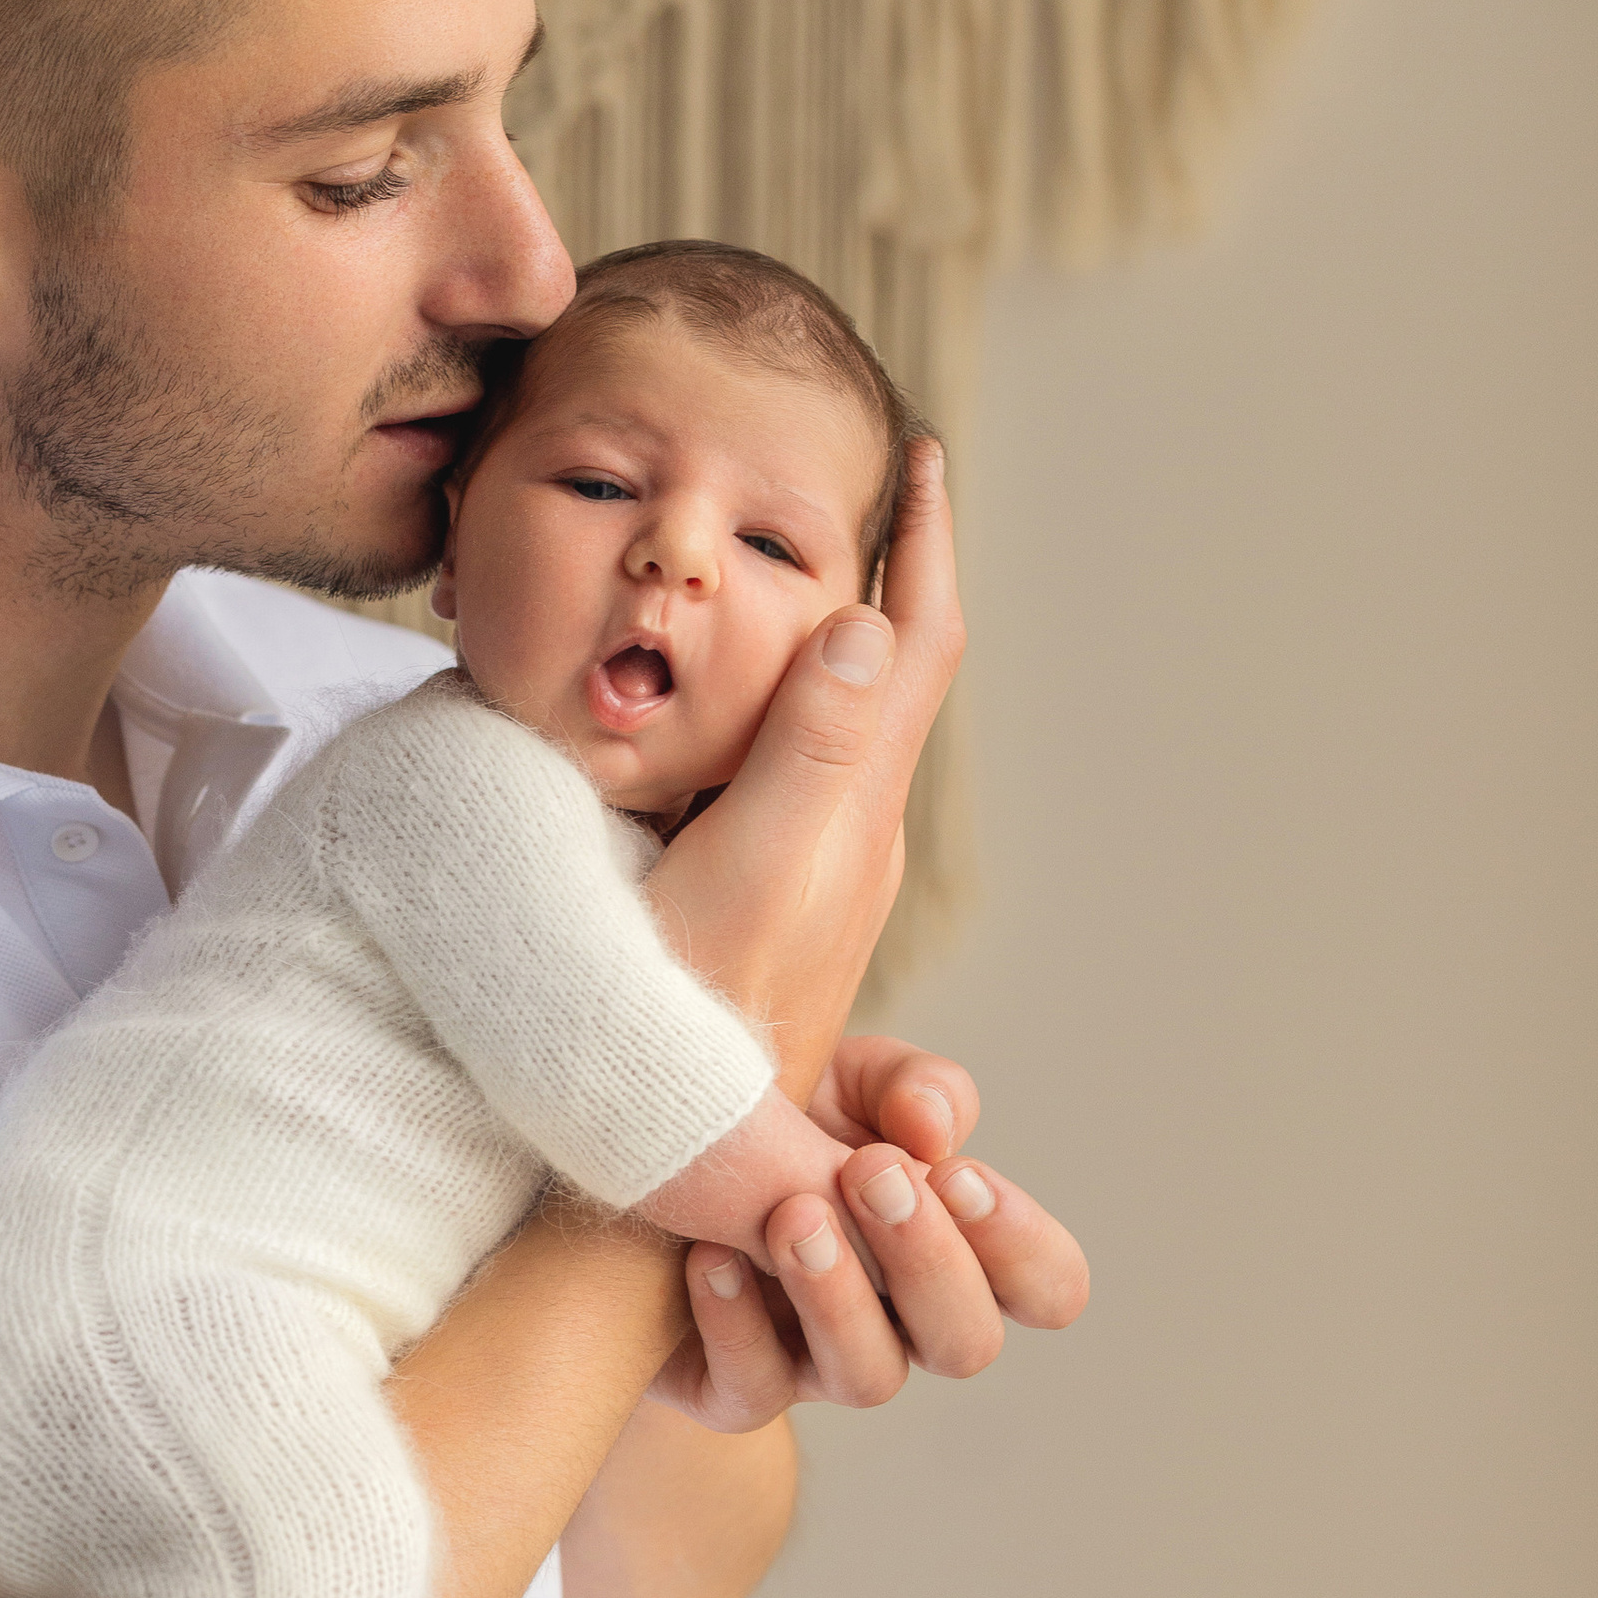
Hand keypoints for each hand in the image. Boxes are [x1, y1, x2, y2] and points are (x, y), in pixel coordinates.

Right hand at [646, 438, 963, 1100]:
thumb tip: (864, 619)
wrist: (672, 1144)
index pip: (915, 644)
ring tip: (827, 557)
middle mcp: (850, 832)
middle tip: (881, 483)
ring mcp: (810, 869)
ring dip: (846, 629)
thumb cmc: (699, 1014)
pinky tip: (746, 691)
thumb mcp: (756, 869)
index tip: (921, 452)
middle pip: (897, 671)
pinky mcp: (763, 898)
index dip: (924, 542)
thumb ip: (811, 747)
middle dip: (897, 568)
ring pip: (848, 717)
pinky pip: (796, 761)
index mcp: (856, 807)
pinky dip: (788, 691)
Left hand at [654, 1038, 1088, 1428]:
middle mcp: (901, 1323)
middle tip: (870, 1173)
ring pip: (870, 1378)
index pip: (1046, 1287)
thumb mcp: (850, 1078)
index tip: (954, 1173)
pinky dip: (735, 1322)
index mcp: (954, 1252)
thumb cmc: (781, 1122)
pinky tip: (710, 1256)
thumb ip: (911, 1085)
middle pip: (967, 1342)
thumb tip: (934, 1131)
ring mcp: (818, 1366)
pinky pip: (753, 1390)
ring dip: (839, 1296)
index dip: (1022, 1246)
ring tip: (792, 1217)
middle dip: (930, 1260)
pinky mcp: (732, 1390)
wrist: (650, 1169)